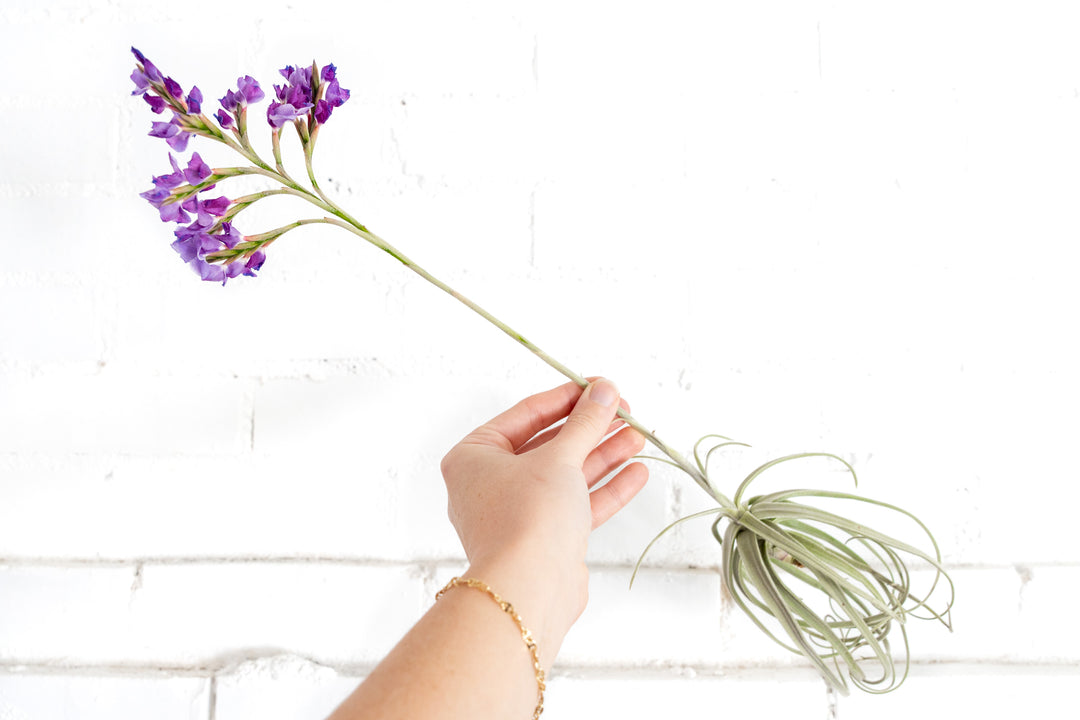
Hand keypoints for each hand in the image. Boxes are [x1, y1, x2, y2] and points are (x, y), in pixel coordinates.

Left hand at [440, 378, 648, 662]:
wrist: (528, 591)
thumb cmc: (527, 517)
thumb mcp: (560, 458)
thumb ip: (586, 422)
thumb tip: (605, 390)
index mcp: (474, 457)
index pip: (527, 414)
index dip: (568, 398)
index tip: (602, 386)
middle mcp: (489, 484)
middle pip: (549, 445)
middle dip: (591, 429)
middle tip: (627, 412)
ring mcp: (517, 514)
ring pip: (565, 476)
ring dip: (603, 456)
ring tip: (639, 437)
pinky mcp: (543, 540)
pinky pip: (575, 506)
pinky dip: (604, 489)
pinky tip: (636, 472)